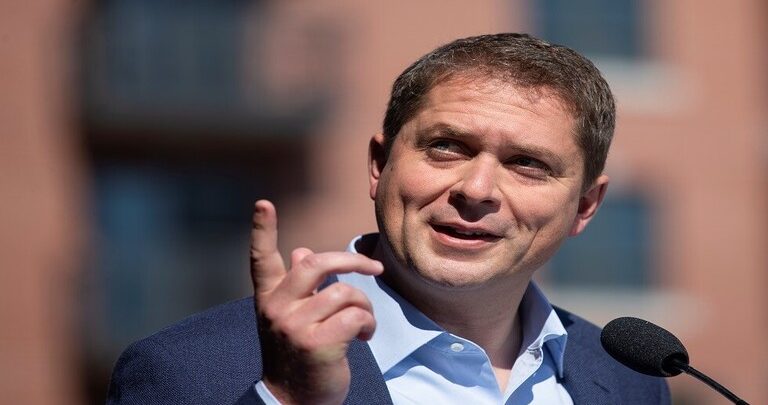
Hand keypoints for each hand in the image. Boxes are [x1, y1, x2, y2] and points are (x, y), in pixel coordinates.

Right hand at [250, 200, 383, 404]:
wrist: (292, 402)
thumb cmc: (297, 356)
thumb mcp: (291, 319)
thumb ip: (296, 285)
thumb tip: (302, 252)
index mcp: (269, 299)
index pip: (261, 259)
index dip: (261, 230)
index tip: (263, 203)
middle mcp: (277, 309)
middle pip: (318, 264)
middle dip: (353, 262)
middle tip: (375, 270)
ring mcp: (295, 326)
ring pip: (345, 293)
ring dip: (364, 308)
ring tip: (361, 325)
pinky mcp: (318, 343)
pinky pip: (356, 315)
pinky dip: (367, 325)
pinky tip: (362, 337)